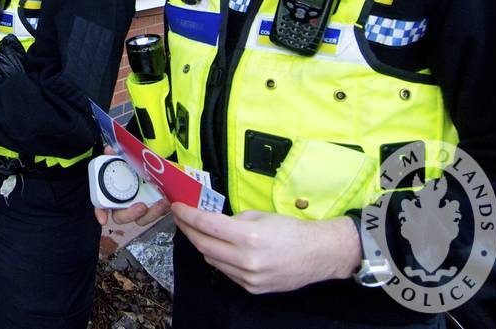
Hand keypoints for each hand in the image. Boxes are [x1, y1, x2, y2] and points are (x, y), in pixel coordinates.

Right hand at [94, 146, 170, 226]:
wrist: (156, 168)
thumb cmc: (136, 166)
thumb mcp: (127, 159)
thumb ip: (117, 155)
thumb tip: (109, 149)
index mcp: (113, 193)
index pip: (101, 206)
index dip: (100, 213)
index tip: (103, 219)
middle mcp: (125, 204)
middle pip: (121, 217)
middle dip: (130, 215)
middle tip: (141, 206)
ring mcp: (139, 208)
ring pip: (141, 219)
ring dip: (151, 214)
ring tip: (161, 203)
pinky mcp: (154, 209)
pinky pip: (156, 215)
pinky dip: (162, 210)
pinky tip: (167, 201)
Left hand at [170, 203, 359, 293]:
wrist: (318, 255)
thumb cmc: (291, 230)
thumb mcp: (260, 215)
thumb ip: (233, 219)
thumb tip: (211, 221)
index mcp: (248, 236)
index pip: (206, 224)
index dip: (187, 215)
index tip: (177, 207)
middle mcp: (246, 260)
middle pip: (203, 244)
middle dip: (188, 229)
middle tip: (181, 218)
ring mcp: (248, 277)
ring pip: (211, 260)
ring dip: (202, 244)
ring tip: (199, 231)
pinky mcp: (252, 288)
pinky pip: (225, 271)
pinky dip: (218, 258)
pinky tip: (220, 248)